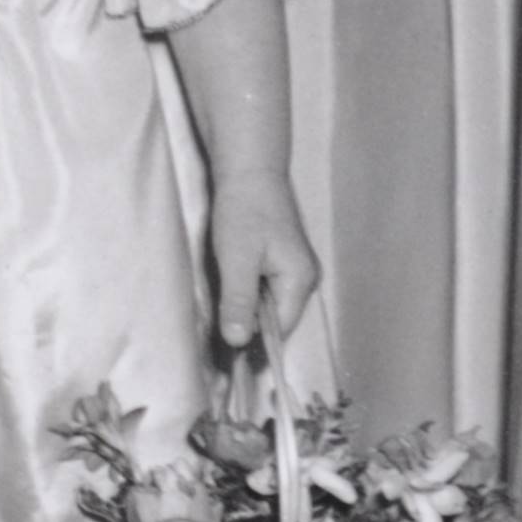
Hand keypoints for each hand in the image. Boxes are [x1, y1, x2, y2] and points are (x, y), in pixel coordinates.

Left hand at [206, 171, 322, 354]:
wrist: (249, 171)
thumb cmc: (245, 209)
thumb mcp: (237, 259)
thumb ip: (239, 301)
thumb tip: (238, 341)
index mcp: (300, 281)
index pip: (279, 330)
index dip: (252, 340)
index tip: (225, 351)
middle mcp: (304, 279)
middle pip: (275, 319)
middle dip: (248, 324)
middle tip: (217, 321)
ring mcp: (295, 270)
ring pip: (268, 305)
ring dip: (245, 307)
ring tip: (223, 297)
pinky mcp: (282, 261)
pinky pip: (265, 289)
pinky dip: (247, 292)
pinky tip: (230, 283)